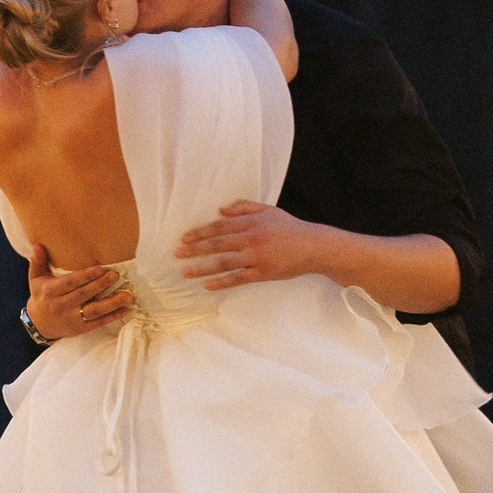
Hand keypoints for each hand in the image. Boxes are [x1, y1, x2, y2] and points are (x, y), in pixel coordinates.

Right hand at [24, 242, 129, 341]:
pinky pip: (98, 323)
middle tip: (116, 276)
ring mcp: (72, 319)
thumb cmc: (41, 297)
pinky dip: (113, 316)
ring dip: (112, 303)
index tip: (100, 268)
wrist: (39, 325)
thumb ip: (37, 262)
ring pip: (94, 310)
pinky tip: (125, 310)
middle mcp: (61, 305)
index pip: (70, 283)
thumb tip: (37, 245)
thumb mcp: (35, 279)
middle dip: (101, 285)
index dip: (85, 276)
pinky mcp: (80, 328)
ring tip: (127, 296)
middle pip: (84, 295)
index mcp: (51, 291)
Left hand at [178, 201, 332, 289]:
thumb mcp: (269, 210)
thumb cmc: (290, 228)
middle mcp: (252, 238)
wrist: (315, 246)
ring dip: (202, 268)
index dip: (200, 232)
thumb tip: (220, 210)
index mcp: (252, 222)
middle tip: (176, 254)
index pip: (219, 227)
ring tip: (185, 272)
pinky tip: (207, 285)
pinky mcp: (264, 272)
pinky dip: (222, 282)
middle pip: (218, 244)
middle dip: (195, 249)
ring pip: (225, 262)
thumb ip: (244, 207)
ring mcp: (258, 256)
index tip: (184, 238)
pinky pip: (239, 278)